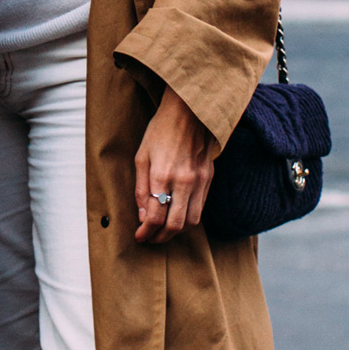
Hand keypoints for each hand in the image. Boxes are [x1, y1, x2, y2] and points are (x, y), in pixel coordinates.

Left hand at [133, 85, 214, 242]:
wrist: (190, 110)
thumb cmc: (161, 130)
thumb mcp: (141, 156)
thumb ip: (141, 189)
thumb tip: (142, 216)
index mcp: (162, 175)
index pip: (155, 217)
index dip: (145, 232)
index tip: (139, 236)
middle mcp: (183, 181)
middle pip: (175, 225)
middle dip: (160, 238)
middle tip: (150, 238)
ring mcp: (199, 181)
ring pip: (191, 221)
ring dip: (176, 231)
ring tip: (163, 230)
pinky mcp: (209, 178)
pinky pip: (200, 208)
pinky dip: (188, 218)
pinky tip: (177, 215)